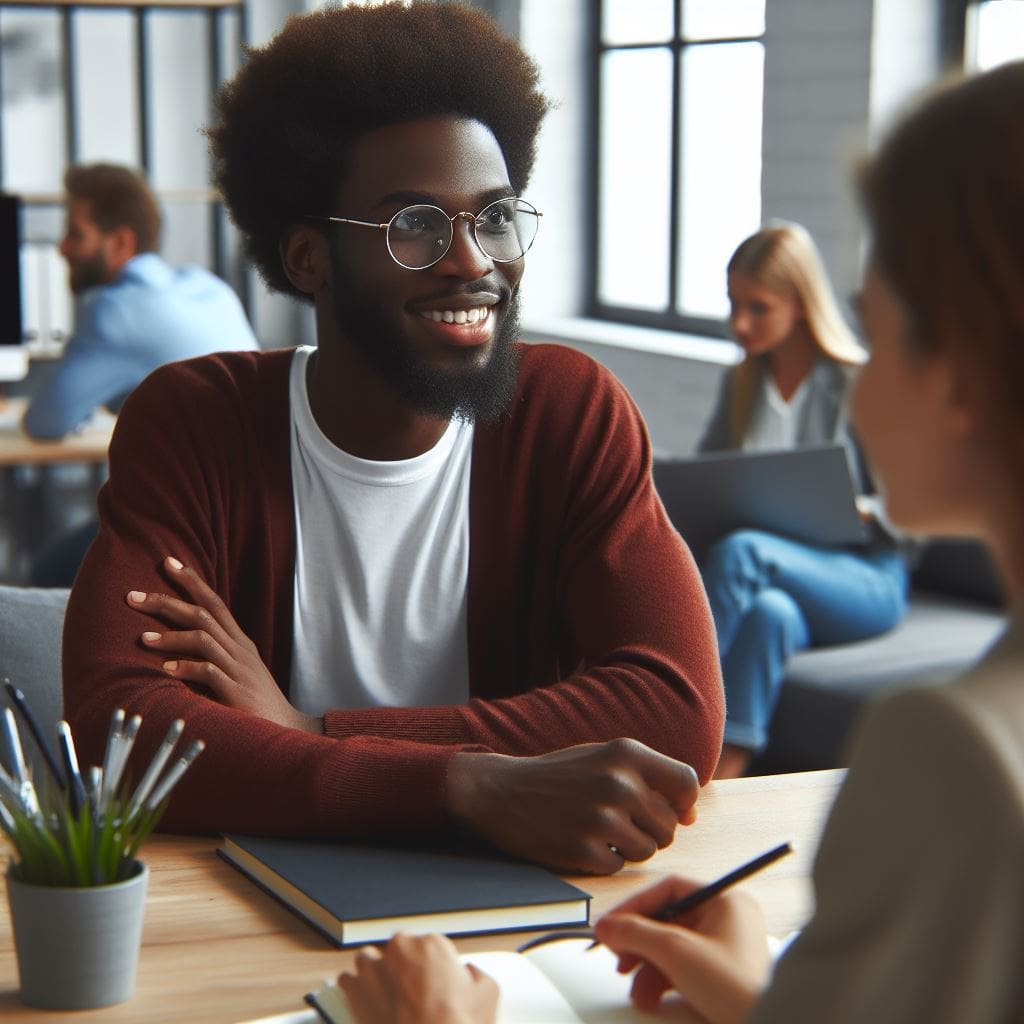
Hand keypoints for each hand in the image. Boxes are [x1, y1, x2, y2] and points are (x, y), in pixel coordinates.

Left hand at [127, 556, 321, 733]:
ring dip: (171, 636)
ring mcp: (240, 670)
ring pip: (204, 639)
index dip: (192, 581)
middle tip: (133, 595)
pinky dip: (186, 668)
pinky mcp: (237, 693)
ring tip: (142, 638)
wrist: (286, 730)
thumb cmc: (254, 703)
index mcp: (240, 642)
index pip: (215, 602)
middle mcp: (240, 650)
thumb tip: (175, 648)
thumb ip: (214, 656)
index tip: (168, 562)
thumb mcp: (236, 672)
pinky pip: (209, 672)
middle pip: (204, 614)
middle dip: (167, 601)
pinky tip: (166, 670)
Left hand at [336, 933, 498, 1023]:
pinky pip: (347, 980)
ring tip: (385, 993)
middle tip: (412, 992)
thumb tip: (470, 974)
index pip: (431, 947)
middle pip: (398, 949)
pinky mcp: (354, 991)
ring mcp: (374, 968)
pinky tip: (364, 1001)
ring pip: (369, 959)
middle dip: (403, 967)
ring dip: (375, 972)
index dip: (433, 967)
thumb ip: (476, 975)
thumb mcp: (488, 994)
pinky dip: (354, 989)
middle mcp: (401, 949)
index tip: (433, 983)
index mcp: (432, 944)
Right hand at [445, 738, 698, 874]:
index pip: (687, 783)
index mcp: (627, 753)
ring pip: (649, 849)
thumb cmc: (558, 775)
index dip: (683, 803)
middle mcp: (620, 783)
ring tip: (601, 830)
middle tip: (620, 822)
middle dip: (651, 829)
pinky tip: (583, 842)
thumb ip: (647, 776)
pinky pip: (620, 866)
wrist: (501, 791)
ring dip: (630, 847)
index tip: (670, 811)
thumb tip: (690, 813)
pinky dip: (606, 860)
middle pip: (669, 824)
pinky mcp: (585, 850)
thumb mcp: (603, 757)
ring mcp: (602, 818)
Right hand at [593, 875, 769, 1022]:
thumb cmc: (736, 988)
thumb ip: (635, 933)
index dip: (636, 906)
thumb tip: (606, 925)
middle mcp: (726, 920)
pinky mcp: (720, 977)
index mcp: (724, 901)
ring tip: (636, 990)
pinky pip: (683, 969)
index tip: (612, 924)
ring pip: (672, 949)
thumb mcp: (676, 952)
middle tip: (619, 958)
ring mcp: (724, 949)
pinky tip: (651, 998)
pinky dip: (662, 982)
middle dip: (639, 944)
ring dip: (647, 969)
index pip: (668, 890)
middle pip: (666, 921)